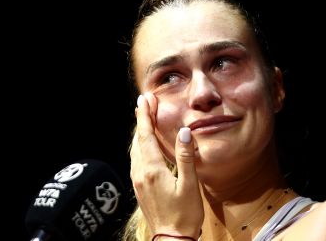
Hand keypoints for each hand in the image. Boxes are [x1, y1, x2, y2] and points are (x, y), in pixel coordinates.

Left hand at [130, 92, 203, 237]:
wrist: (170, 239)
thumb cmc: (183, 215)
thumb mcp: (190, 186)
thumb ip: (185, 158)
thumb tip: (184, 132)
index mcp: (152, 170)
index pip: (146, 136)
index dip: (145, 116)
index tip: (145, 99)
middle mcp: (141, 172)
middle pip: (138, 139)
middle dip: (141, 119)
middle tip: (145, 102)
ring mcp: (138, 180)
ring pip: (135, 149)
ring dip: (139, 131)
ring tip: (144, 117)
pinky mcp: (139, 186)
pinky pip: (136, 159)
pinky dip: (140, 145)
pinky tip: (144, 144)